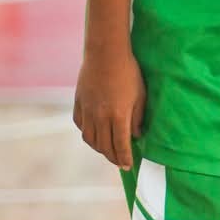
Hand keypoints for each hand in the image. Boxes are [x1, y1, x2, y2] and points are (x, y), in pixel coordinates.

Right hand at [74, 44, 146, 168]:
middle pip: (104, 146)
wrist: (105, 53)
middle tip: (119, 161)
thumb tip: (136, 135)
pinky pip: (81, 126)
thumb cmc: (128, 72)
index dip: (124, 158)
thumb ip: (137, 118)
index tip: (128, 166)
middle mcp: (100, 117)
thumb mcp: (140, 95)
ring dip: (99, 148)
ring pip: (90, 139)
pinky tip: (94, 134)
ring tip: (107, 150)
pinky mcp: (78, 103)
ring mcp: (87, 111)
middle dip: (113, 157)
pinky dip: (88, 134)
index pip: (121, 145)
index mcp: (118, 116)